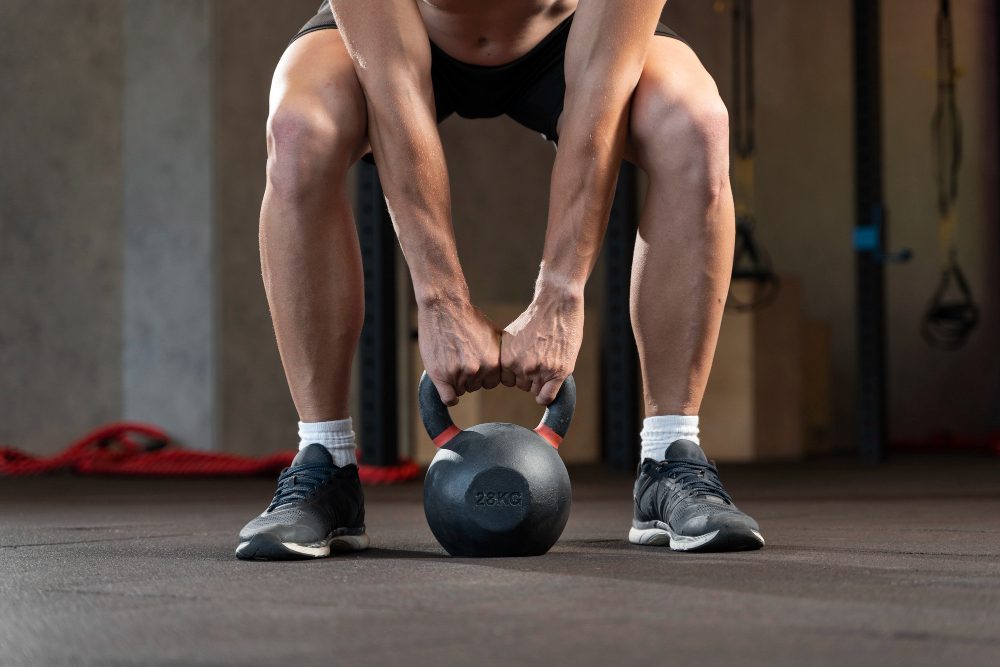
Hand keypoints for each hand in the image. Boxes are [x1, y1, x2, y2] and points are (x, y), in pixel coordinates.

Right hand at [417, 297, 501, 405]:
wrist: (445, 307)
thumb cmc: (468, 318)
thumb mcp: (494, 334)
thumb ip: (501, 354)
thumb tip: (513, 367)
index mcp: (493, 362)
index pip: (491, 383)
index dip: (482, 375)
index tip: (474, 364)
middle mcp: (478, 370)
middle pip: (475, 387)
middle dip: (468, 377)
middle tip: (459, 358)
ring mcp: (458, 373)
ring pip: (460, 390)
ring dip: (455, 380)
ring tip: (451, 360)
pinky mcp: (441, 375)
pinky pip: (448, 398)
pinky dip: (449, 397)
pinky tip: (448, 389)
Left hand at [501, 289, 583, 404]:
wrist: (557, 304)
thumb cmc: (537, 317)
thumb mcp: (513, 335)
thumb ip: (510, 355)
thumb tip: (510, 371)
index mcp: (507, 358)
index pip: (508, 380)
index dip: (518, 374)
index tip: (527, 366)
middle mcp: (520, 366)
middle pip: (522, 385)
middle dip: (531, 377)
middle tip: (541, 361)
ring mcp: (539, 370)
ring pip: (536, 390)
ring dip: (542, 382)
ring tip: (549, 363)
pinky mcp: (557, 372)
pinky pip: (547, 397)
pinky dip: (547, 397)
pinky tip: (549, 391)